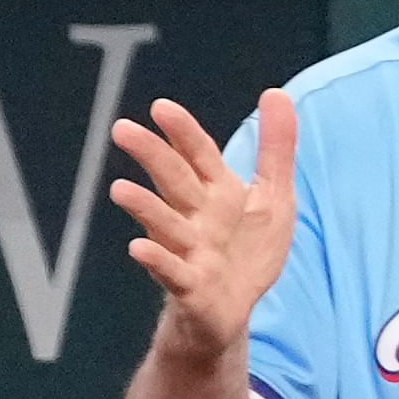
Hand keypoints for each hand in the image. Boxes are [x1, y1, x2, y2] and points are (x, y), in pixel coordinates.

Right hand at [109, 90, 296, 357]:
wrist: (234, 307)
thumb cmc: (247, 246)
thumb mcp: (273, 194)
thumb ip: (276, 147)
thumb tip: (277, 92)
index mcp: (218, 192)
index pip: (199, 156)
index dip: (183, 133)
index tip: (161, 108)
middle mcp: (197, 216)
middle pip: (174, 181)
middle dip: (152, 156)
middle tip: (122, 129)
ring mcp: (190, 250)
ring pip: (164, 224)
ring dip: (145, 207)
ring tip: (120, 189)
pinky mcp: (191, 285)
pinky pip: (171, 272)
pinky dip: (156, 261)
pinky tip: (138, 249)